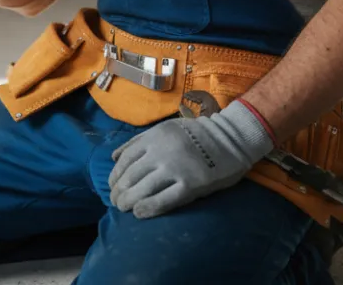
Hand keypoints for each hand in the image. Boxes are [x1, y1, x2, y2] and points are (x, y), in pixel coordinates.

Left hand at [108, 100, 273, 218]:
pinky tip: (140, 214)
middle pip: (131, 177)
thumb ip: (138, 141)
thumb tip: (114, 157)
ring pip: (143, 190)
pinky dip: (148, 209)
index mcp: (154, 137)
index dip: (115, 176)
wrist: (230, 139)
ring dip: (129, 202)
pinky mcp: (190, 186)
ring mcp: (176, 169)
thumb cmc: (195, 135)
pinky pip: (164, 201)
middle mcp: (161, 153)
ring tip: (124, 209)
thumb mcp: (164, 129)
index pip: (125, 160)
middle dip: (119, 192)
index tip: (112, 187)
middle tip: (116, 203)